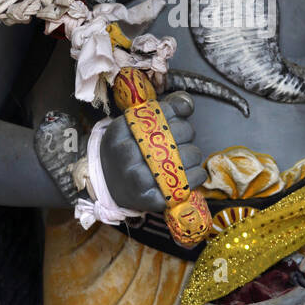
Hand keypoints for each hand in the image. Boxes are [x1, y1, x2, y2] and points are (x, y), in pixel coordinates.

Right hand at [100, 91, 205, 212]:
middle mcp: (126, 154)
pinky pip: (189, 182)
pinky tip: (187, 173)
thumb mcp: (133, 125)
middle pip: (176, 133)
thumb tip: (187, 105)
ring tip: (182, 158)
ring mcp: (138, 180)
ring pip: (188, 156)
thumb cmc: (127, 150)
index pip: (160, 113)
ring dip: (193, 154)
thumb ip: (162, 109)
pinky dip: (196, 174)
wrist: (108, 186)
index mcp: (120, 131)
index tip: (174, 119)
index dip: (175, 113)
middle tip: (178, 140)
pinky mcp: (152, 200)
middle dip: (186, 132)